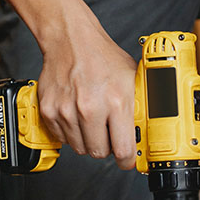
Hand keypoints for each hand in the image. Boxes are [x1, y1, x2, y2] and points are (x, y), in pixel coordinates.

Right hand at [36, 23, 137, 169]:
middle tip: (108, 133)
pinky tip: (77, 114)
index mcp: (116, 101)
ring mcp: (67, 111)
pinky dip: (70, 132)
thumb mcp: (132, 76)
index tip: (127, 160)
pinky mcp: (49, 111)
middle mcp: (91, 108)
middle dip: (106, 147)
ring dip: (88, 139)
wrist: (70, 39)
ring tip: (92, 119)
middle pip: (99, 153)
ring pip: (80, 148)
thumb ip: (140, 103)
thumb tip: (150, 127)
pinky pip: (62, 138)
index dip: (127, 160)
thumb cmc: (102, 56)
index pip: (123, 149)